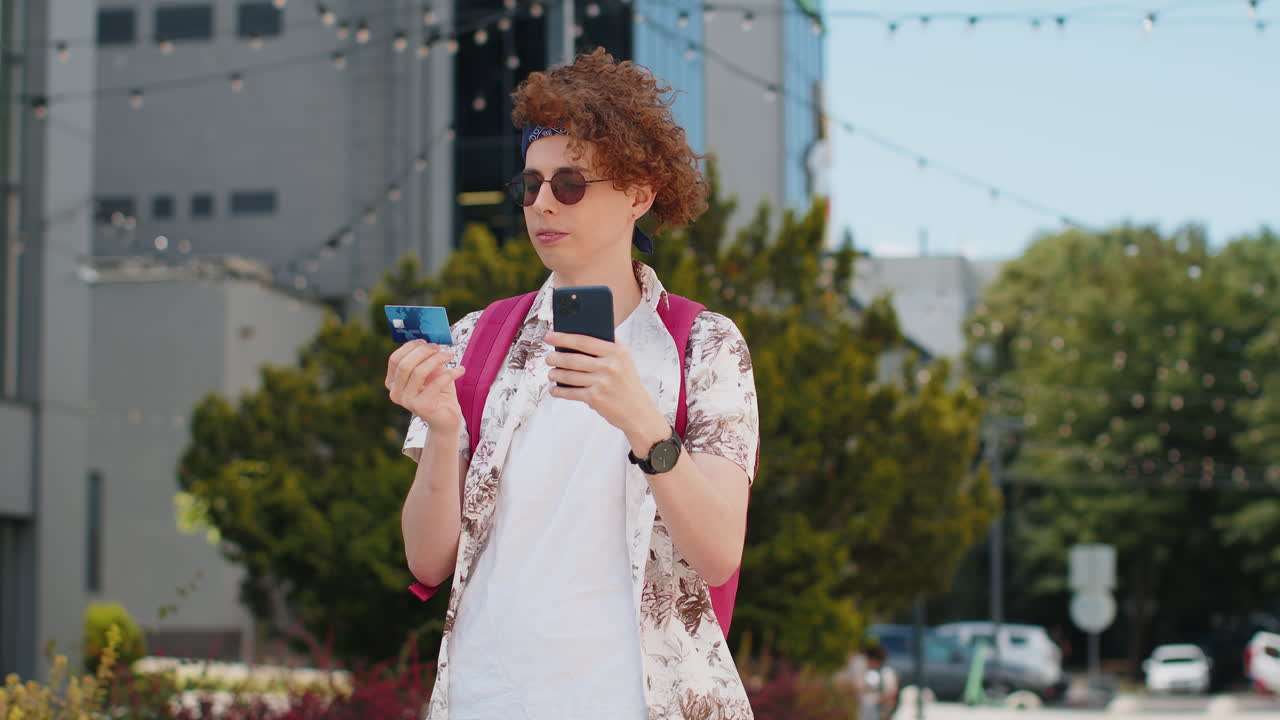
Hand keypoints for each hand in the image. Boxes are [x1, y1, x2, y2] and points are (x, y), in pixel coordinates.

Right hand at [385, 340, 465, 429]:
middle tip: (439, 347)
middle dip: (424, 351)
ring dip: (437, 359)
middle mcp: (395, 393)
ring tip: (450, 356)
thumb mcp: (431, 371)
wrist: (446, 419)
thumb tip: (431, 340)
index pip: (395, 359)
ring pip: (419, 372)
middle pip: (405, 364)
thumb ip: (427, 357)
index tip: (426, 341)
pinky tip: (460, 370)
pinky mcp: (422, 407)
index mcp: (392, 383)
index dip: (410, 347)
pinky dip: (450, 373)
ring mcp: (407, 402)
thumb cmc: (438, 392)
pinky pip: (436, 383)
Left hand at [544, 331, 666, 445]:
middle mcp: (610, 366)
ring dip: (555, 374)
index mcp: (616, 352)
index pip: (584, 341)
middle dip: (555, 357)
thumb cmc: (626, 382)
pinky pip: (570, 392)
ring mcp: (602, 382)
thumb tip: (576, 335)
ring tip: (551, 373)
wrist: (638, 410)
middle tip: (548, 358)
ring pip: (569, 375)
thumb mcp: (624, 359)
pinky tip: (554, 389)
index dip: (563, 338)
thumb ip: (607, 344)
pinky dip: (559, 391)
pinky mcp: (595, 398)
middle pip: (573, 358)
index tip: (549, 336)